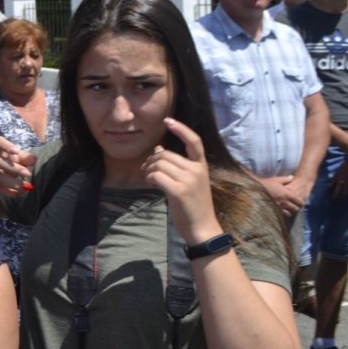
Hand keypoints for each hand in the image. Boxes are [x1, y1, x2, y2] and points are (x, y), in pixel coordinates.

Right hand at [0, 137, 35, 196]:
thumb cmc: (8, 163)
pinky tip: (18, 192)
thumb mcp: (17, 158)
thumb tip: (34, 159)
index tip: (16, 152)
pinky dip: (8, 192)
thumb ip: (24, 157)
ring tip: (24, 186)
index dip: (6, 146)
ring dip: (12, 182)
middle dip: (13, 168)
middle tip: (27, 173)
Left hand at [142, 118, 220, 244]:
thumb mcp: (187, 182)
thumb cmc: (193, 205)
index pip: (194, 141)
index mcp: (201, 166)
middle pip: (166, 155)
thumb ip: (175, 165)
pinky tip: (151, 185)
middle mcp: (197, 170)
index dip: (181, 129)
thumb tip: (159, 149)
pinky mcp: (179, 191)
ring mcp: (189, 180)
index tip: (168, 121)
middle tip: (146, 172)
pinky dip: (149, 178)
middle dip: (151, 161)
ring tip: (149, 180)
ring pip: (159, 164)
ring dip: (148, 171)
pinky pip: (156, 176)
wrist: (201, 227)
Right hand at [257, 174, 305, 216]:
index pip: (300, 202)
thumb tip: (292, 177)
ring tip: (289, 209)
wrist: (254, 189)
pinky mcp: (273, 210)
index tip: (300, 201)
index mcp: (287, 194)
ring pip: (290, 213)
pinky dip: (284, 214)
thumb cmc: (266, 184)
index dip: (301, 202)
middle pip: (296, 209)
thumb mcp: (276, 180)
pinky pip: (282, 215)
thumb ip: (286, 179)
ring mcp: (279, 207)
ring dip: (290, 211)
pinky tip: (282, 211)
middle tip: (295, 206)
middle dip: (297, 208)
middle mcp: (284, 202)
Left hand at [332, 159, 347, 199]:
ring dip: (346, 196)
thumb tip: (328, 186)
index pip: (337, 191)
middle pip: (344, 193)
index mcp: (341, 181)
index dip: (335, 196)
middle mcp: (347, 184)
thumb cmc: (344, 167)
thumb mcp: (337, 173)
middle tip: (338, 198)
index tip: (333, 198)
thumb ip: (333, 180)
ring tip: (344, 197)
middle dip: (340, 196)